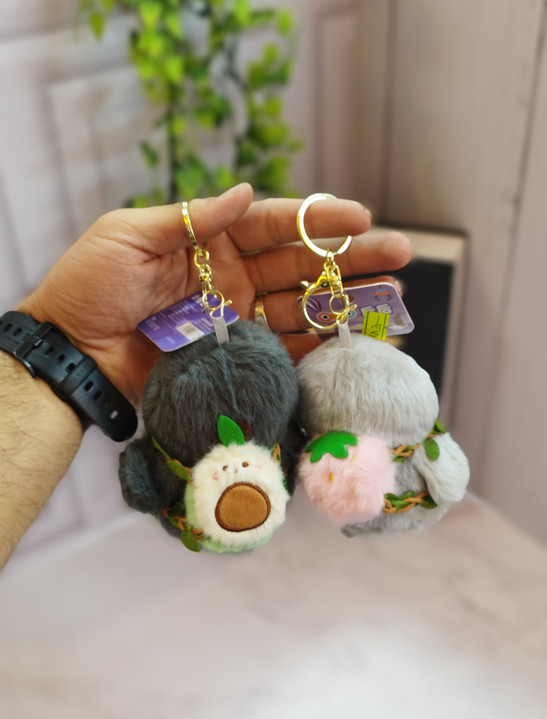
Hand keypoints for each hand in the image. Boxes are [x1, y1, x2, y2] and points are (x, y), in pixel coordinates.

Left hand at [18, 183, 410, 403]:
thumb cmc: (88, 286)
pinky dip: (319, 348)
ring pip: (302, 307)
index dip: (317, 220)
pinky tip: (355, 340)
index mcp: (207, 240)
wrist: (70, 354)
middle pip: (300, 265)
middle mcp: (230, 278)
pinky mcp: (236, 359)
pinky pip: (284, 352)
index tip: (361, 215)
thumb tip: (245, 191)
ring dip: (347, 302)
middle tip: (400, 254)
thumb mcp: (128, 237)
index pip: (273, 224)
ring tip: (394, 296)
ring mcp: (236, 320)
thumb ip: (189, 218)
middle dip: (350, 258)